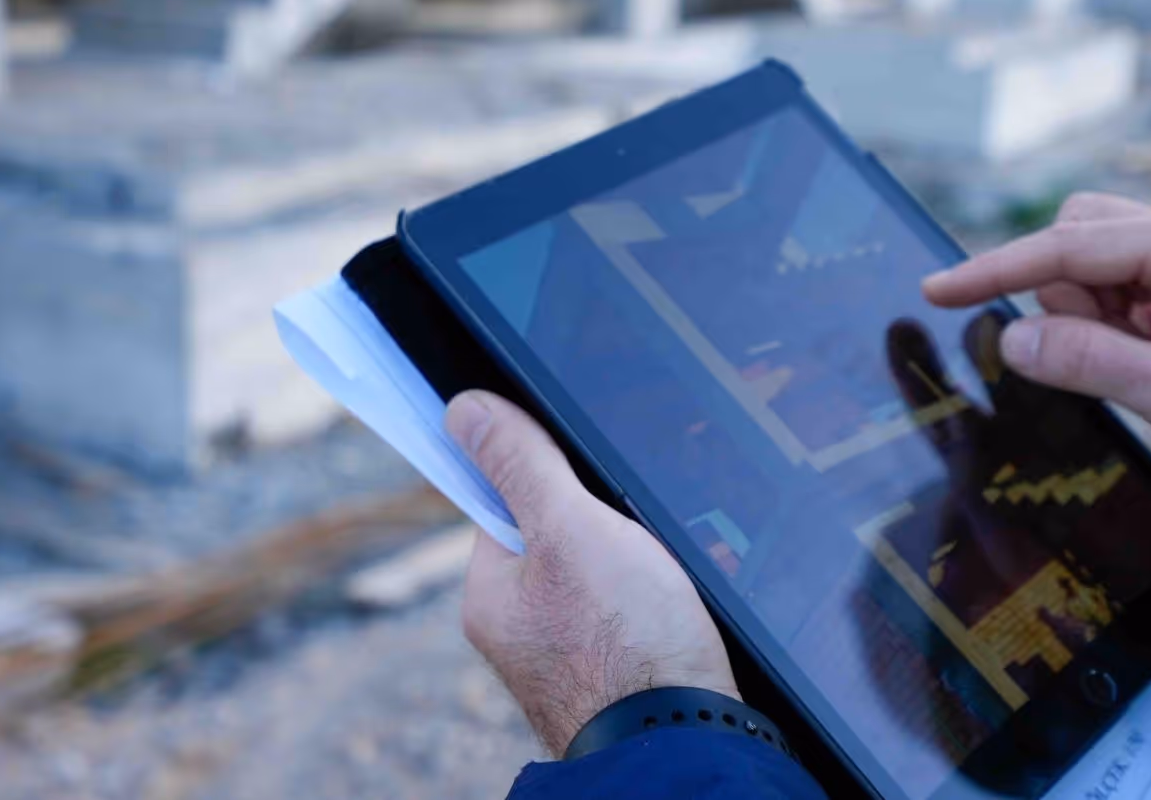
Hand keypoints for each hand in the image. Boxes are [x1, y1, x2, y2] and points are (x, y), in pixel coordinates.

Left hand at [445, 390, 738, 756]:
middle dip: (604, 521)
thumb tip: (464, 410)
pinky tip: (677, 603)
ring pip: (603, 573)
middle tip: (638, 529)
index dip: (549, 477)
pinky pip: (632, 610)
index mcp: (490, 594)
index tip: (588, 478)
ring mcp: (569, 655)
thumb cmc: (624, 643)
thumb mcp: (569, 527)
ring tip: (664, 573)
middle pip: (560, 535)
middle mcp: (521, 630)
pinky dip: (657, 597)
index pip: (504, 502)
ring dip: (638, 559)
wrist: (686, 740)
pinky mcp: (618, 671)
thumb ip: (520, 465)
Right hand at [922, 194, 1150, 525]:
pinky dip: (1123, 337)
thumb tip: (1010, 340)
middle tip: (1110, 366)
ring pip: (1101, 273)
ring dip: (1098, 327)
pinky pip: (1132, 301)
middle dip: (1065, 303)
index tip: (934, 289)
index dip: (993, 270)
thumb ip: (1087, 364)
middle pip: (1081, 240)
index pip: (1068, 245)